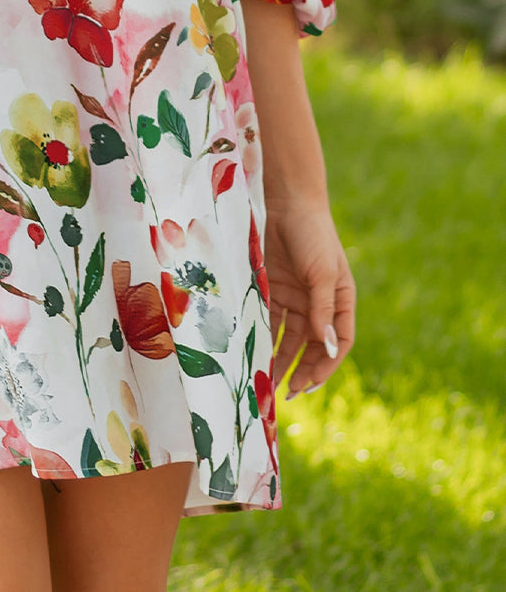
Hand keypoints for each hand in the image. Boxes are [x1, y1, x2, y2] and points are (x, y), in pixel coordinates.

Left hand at [263, 196, 354, 396]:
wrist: (287, 201)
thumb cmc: (314, 235)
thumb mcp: (323, 273)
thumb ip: (323, 310)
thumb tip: (327, 348)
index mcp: (340, 301)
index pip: (337, 343)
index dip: (325, 366)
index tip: (308, 385)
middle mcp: (319, 303)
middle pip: (312, 346)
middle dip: (302, 370)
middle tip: (286, 394)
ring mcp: (296, 297)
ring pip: (289, 337)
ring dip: (280, 359)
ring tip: (268, 382)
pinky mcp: (274, 288)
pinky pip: (269, 318)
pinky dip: (264, 336)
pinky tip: (254, 353)